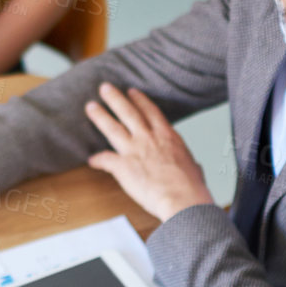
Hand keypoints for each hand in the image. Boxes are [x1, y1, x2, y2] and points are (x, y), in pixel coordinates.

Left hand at [84, 83, 213, 221]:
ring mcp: (134, 150)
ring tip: (90, 107)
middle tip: (104, 88)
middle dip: (115, 98)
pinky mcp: (123, 165)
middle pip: (128, 112)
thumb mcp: (193, 167)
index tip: (132, 92)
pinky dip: (98, 160)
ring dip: (100, 116)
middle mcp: (149, 138)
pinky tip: (91, 160)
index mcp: (168, 137)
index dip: (140, 100)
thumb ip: (188, 163)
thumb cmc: (191, 187)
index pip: (151, 112)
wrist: (181, 198)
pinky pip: (105, 159)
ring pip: (113, 127)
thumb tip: (195, 168)